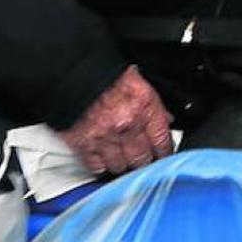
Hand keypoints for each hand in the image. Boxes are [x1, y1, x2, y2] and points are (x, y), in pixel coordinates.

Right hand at [58, 66, 173, 176]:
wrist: (75, 74)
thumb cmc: (108, 77)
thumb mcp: (141, 85)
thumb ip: (155, 107)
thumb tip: (166, 120)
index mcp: (144, 109)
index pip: (162, 141)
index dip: (165, 152)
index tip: (163, 154)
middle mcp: (126, 126)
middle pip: (142, 159)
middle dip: (144, 160)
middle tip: (143, 157)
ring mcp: (104, 138)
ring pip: (120, 166)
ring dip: (123, 164)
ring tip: (123, 158)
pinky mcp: (84, 144)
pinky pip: (97, 166)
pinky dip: (101, 165)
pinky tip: (105, 160)